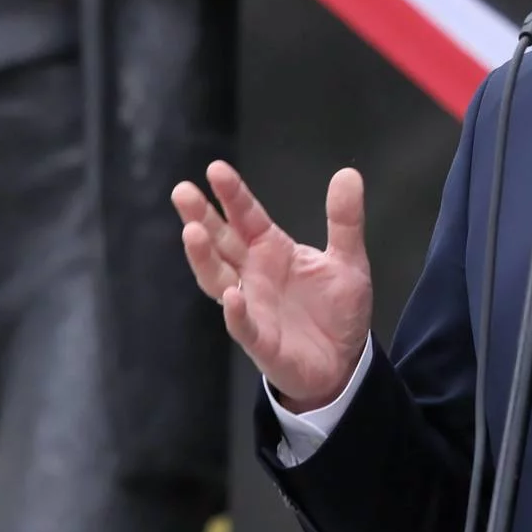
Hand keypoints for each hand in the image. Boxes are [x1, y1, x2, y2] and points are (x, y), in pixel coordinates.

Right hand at [172, 160, 372, 411]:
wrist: (344, 362)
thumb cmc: (336, 310)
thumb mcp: (347, 259)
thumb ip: (345, 219)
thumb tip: (349, 173)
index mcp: (271, 250)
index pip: (246, 217)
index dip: (231, 194)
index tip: (215, 169)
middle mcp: (253, 275)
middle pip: (220, 242)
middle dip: (201, 217)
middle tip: (182, 192)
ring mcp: (252, 307)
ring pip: (218, 280)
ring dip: (204, 258)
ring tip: (192, 233)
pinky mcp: (261, 341)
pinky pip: (243, 326)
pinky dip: (235, 312)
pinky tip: (232, 295)